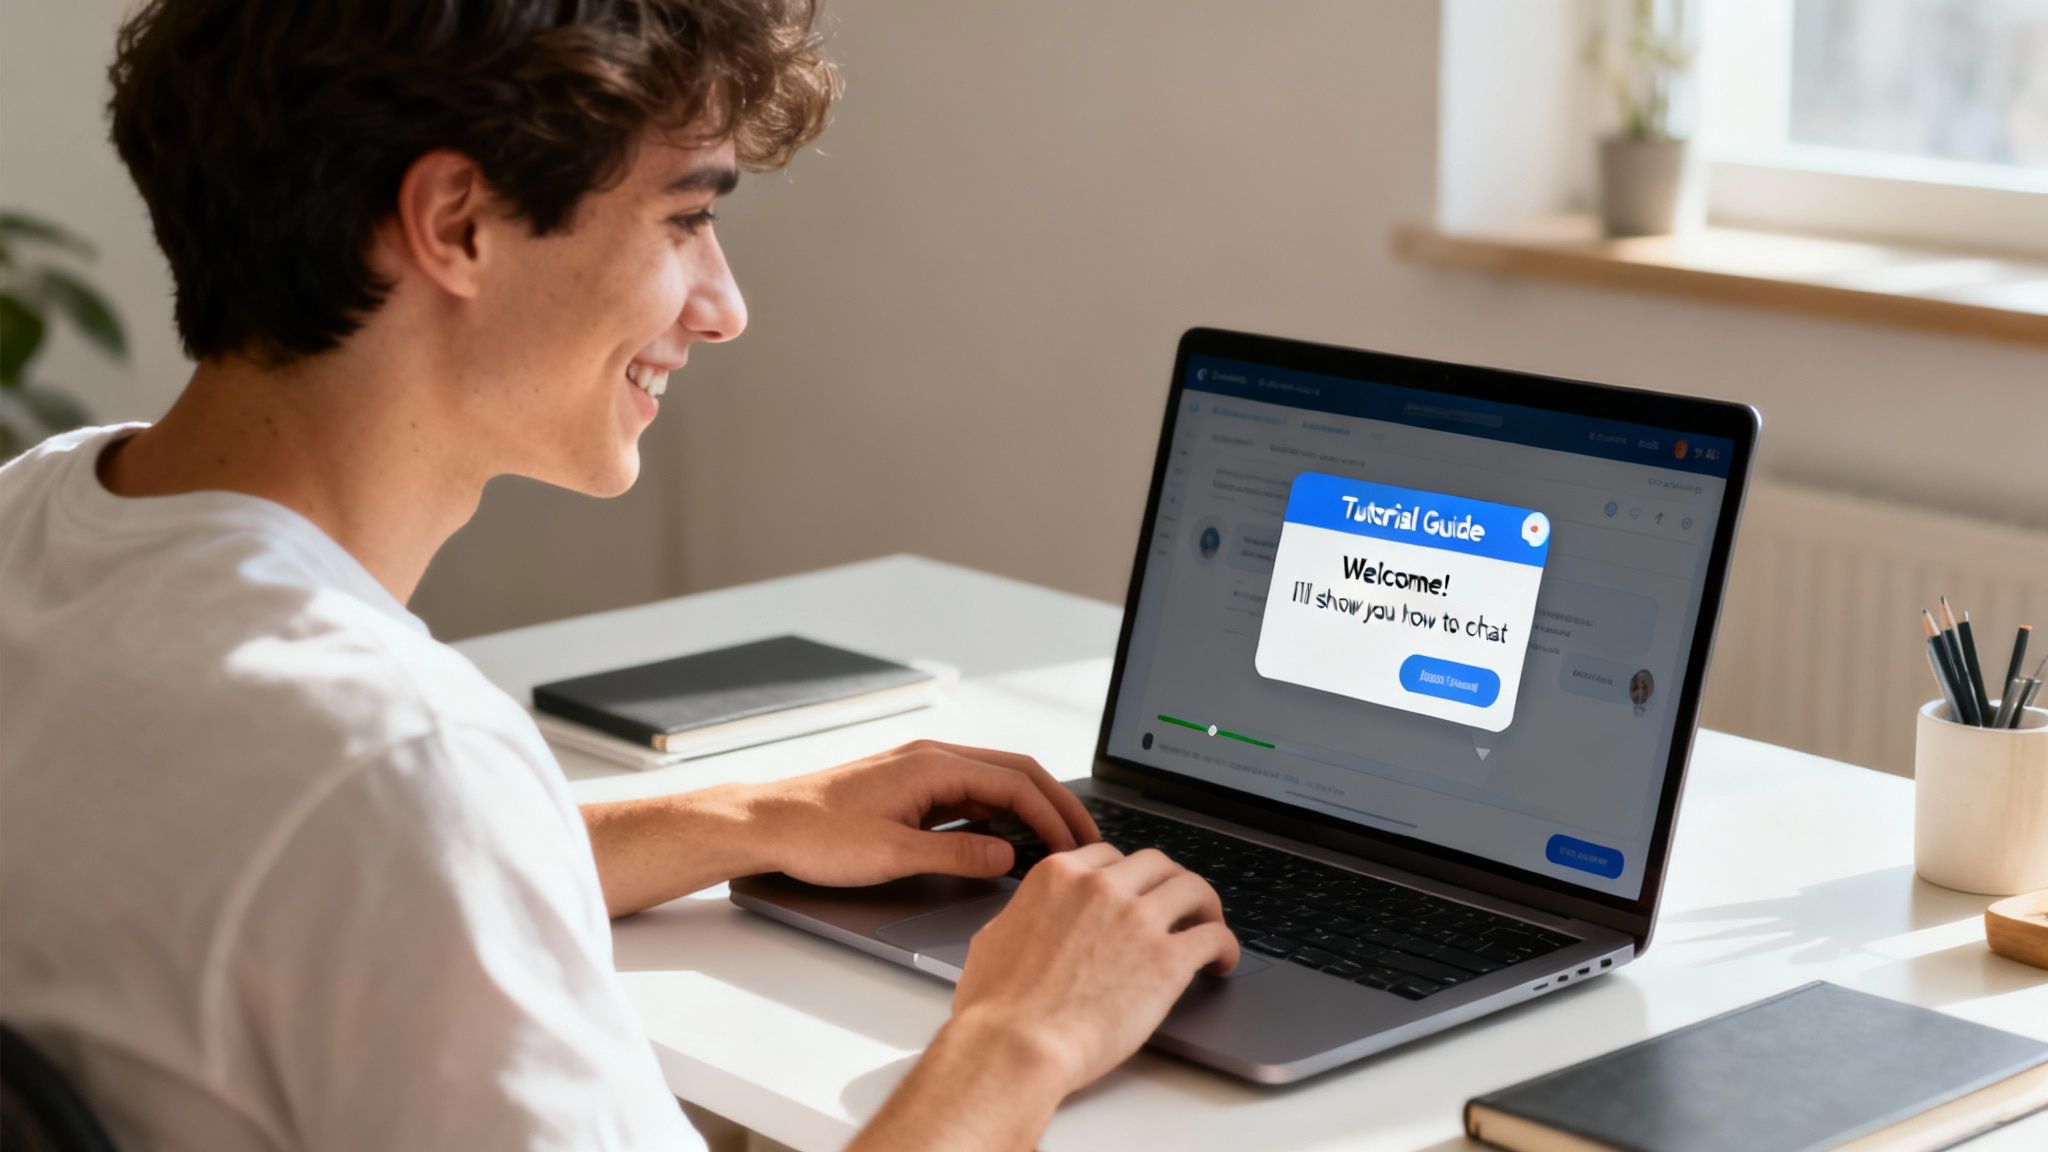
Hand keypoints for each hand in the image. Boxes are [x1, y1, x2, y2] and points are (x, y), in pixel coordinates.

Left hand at [746, 739, 1099, 886]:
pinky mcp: (909, 789)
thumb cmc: (816, 834)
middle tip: (1089, 838)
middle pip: (1015, 773)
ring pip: (994, 782)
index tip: (1078, 846)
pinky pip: (970, 794)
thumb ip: (957, 856)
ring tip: (1058, 841)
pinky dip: (999, 814)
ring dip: (1029, 808)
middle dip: (1056, 804)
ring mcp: (921, 771)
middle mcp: (932, 758)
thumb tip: (1008, 857)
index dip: (1054, 815)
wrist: (765, 824)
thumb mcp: (893, 855)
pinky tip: (1008, 839)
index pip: (1016, 782)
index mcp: (933, 764)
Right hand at [949, 842, 1240, 1097]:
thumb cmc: (995, 1006)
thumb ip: (1025, 916)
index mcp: (1059, 876)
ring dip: (1205, 906)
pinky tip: (1221, 962)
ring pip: (1193, 888)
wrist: (1015, 1045)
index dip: (1127, 875)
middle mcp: (1101, 887)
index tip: (1135, 891)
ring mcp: (1138, 919)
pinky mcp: (1167, 960)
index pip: (1108, 855)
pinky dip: (1225, 946)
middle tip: (1176, 906)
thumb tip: (1032, 920)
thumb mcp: (995, 937)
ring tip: (1208, 925)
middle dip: (1168, 883)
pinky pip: (1214, 936)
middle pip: (1156, 863)